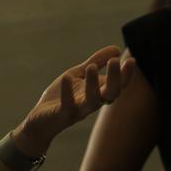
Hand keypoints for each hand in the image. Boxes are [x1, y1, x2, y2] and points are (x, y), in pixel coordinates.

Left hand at [12, 45, 135, 156]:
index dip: (126, 74)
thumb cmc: (60, 96)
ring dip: (93, 85)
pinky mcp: (62, 115)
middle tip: (115, 61)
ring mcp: (78, 109)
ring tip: (91, 67)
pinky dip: (67, 92)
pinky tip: (66, 77)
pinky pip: (67, 105)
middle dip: (115, 78)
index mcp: (99, 92)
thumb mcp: (79, 74)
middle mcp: (93, 102)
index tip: (131, 60)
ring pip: (93, 101)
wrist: (39, 121)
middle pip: (111, 93)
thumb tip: (117, 49)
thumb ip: (97, 62)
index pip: (119, 84)